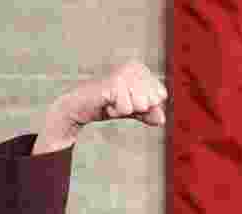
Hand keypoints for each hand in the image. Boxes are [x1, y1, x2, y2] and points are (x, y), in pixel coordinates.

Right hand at [34, 60, 167, 153]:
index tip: (128, 99)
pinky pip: (128, 109)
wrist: (79, 106)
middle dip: (137, 108)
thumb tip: (162, 119)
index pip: (161, 95)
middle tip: (118, 101)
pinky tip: (106, 103)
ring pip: (143, 105)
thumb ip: (150, 114)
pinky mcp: (114, 82)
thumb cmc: (108, 104)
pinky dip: (117, 111)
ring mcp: (124, 73)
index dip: (146, 104)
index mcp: (141, 68)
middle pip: (154, 101)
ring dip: (126, 110)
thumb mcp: (134, 110)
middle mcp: (133, 66)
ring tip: (112, 102)